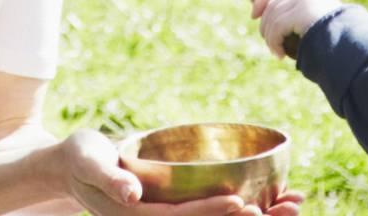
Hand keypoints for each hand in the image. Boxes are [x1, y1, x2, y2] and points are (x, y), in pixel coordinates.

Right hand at [57, 130, 304, 215]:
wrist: (74, 166)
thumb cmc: (79, 158)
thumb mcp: (88, 161)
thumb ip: (109, 177)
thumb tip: (132, 194)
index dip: (212, 214)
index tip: (244, 205)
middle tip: (289, 208)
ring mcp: (169, 214)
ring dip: (258, 214)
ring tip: (294, 204)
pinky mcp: (177, 205)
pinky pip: (214, 208)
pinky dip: (245, 203)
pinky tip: (274, 196)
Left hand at [252, 0, 341, 58]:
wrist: (354, 42)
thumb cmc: (342, 40)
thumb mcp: (324, 26)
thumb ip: (307, 22)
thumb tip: (288, 34)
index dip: (263, 1)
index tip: (254, 15)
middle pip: (273, 5)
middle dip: (266, 26)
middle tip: (270, 45)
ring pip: (273, 18)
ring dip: (271, 38)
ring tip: (276, 53)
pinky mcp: (300, 12)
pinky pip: (277, 28)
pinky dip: (274, 43)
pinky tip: (279, 54)